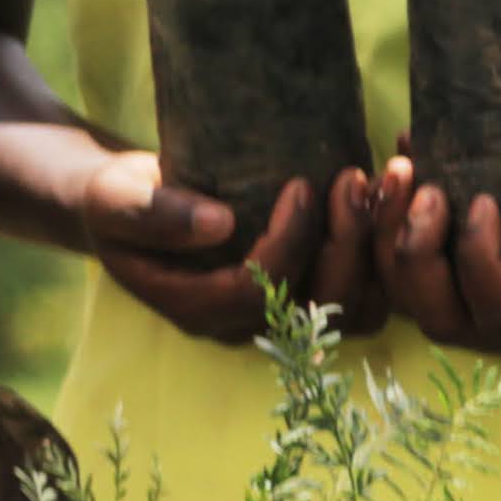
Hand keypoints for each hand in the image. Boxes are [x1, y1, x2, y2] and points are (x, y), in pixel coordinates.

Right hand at [77, 148, 386, 345]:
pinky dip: (385, 247)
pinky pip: (367, 287)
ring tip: (376, 183)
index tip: (301, 185)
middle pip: (321, 308)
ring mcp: (283, 312)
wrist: (132, 204)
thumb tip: (219, 223)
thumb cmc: (116, 199)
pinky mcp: (310, 289)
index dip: (290, 243)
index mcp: (195, 308)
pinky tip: (384, 193)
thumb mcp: (115, 199)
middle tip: (354, 177)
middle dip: (346, 243)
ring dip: (375, 248)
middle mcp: (247, 323)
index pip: (259, 291)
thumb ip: (154, 214)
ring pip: (356, 307)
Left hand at [377, 145, 500, 361]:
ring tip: (402, 171)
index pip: (499, 311)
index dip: (475, 260)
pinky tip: (401, 169)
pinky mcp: (473, 287)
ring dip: (391, 238)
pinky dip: (393, 228)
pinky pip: (414, 271)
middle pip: (438, 315)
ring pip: (413, 298)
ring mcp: (492, 314)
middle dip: (415, 250)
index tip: (481, 201)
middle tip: (423, 186)